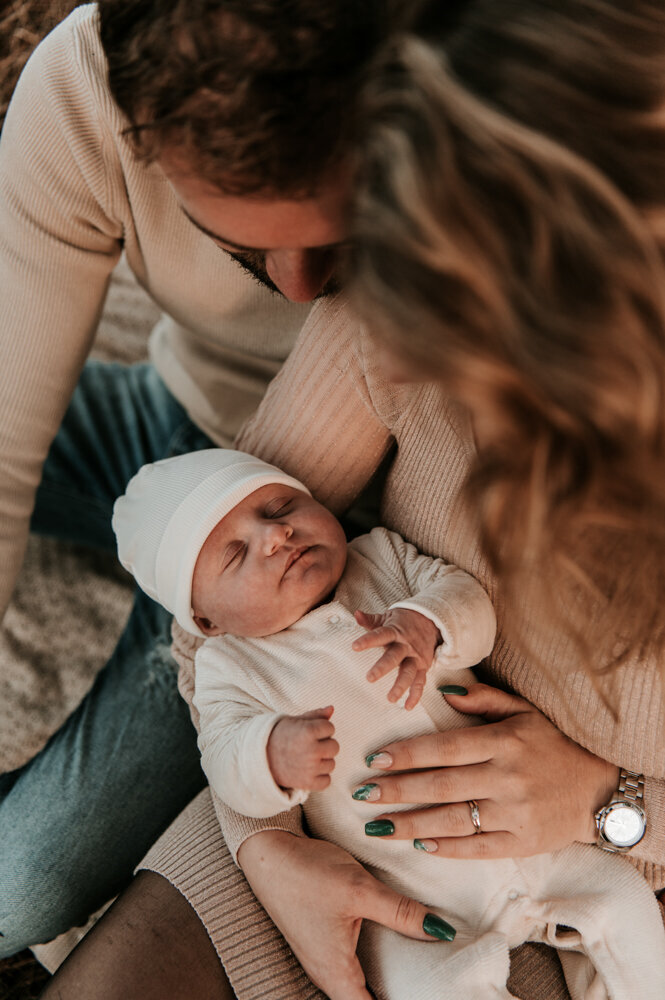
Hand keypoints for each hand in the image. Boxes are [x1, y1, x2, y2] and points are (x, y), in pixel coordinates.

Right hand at [237, 831, 456, 999]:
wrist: (267, 851)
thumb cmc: (308, 873)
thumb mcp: (359, 890)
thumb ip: (401, 912)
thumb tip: (441, 932)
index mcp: (336, 973)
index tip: (429, 996)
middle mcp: (326, 974)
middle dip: (393, 996)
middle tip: (425, 987)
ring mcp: (321, 959)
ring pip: (356, 989)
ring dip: (380, 987)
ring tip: (412, 977)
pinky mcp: (320, 941)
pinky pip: (349, 971)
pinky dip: (370, 970)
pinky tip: (386, 952)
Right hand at [267, 706, 338, 790]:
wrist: (261, 757)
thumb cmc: (281, 735)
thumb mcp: (296, 721)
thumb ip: (316, 715)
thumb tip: (332, 708)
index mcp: (308, 731)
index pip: (331, 728)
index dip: (321, 729)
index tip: (309, 732)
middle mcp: (311, 750)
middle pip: (335, 747)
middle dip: (324, 744)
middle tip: (308, 745)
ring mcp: (310, 768)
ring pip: (331, 764)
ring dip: (322, 761)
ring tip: (306, 758)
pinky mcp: (307, 783)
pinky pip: (326, 781)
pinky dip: (319, 777)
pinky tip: (309, 771)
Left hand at [353, 608, 440, 708]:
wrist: (431, 620)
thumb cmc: (403, 620)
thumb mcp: (387, 617)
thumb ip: (371, 620)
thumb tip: (356, 614)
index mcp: (395, 631)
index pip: (380, 635)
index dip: (368, 640)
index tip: (354, 647)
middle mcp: (406, 645)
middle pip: (394, 656)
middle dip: (383, 667)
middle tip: (369, 678)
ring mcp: (416, 657)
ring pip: (409, 672)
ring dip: (400, 686)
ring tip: (390, 699)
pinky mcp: (423, 666)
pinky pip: (420, 682)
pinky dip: (415, 695)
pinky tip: (408, 706)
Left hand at [353, 684, 618, 857]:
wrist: (598, 789)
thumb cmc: (553, 745)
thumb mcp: (523, 711)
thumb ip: (483, 700)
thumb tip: (443, 691)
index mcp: (503, 741)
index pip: (444, 748)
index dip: (407, 754)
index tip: (374, 759)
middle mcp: (506, 776)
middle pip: (440, 785)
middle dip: (397, 790)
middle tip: (362, 794)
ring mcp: (514, 812)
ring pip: (452, 819)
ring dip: (411, 824)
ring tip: (379, 825)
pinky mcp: (522, 842)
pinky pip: (477, 847)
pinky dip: (447, 848)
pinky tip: (420, 845)